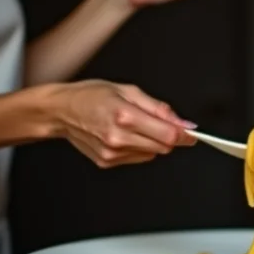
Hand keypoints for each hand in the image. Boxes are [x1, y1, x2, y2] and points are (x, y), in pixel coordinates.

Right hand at [51, 80, 196, 167]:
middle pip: (163, 147)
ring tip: (135, 125)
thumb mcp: (129, 90)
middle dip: (170, 136)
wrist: (62, 111)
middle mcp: (118, 137)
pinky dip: (139, 147)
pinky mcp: (107, 162)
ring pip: (152, 154)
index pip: (168, 135)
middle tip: (162, 123)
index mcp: (125, 116)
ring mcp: (111, 153)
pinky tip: (125, 135)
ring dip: (153, 142)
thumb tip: (183, 122)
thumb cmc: (92, 95)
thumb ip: (159, 108)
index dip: (184, 134)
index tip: (191, 132)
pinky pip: (138, 158)